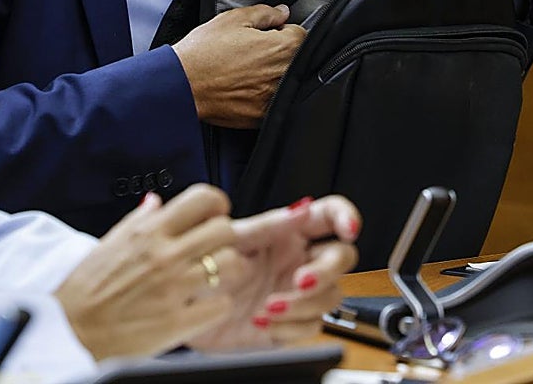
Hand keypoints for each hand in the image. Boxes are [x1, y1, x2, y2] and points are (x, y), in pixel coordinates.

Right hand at [55, 185, 243, 359]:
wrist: (71, 330)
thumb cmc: (86, 289)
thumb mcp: (109, 242)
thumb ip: (138, 220)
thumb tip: (155, 202)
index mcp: (148, 232)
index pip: (203, 199)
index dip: (216, 205)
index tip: (214, 214)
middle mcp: (164, 254)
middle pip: (225, 229)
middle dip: (225, 237)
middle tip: (216, 248)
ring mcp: (174, 288)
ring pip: (233, 264)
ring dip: (230, 269)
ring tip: (216, 276)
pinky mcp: (179, 321)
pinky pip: (222, 305)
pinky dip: (218, 305)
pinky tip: (205, 304)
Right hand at [172, 4, 305, 128]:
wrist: (182, 85)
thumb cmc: (204, 51)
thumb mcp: (232, 19)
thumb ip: (265, 13)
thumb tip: (282, 12)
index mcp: (282, 47)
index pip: (301, 35)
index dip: (282, 31)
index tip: (267, 34)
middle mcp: (283, 74)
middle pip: (295, 59)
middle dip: (279, 52)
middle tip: (252, 51)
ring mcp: (274, 97)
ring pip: (284, 81)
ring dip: (272, 74)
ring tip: (245, 70)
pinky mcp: (262, 116)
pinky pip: (271, 102)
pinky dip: (262, 95)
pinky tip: (242, 88)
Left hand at [187, 196, 359, 350]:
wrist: (184, 308)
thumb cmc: (204, 266)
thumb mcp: (232, 240)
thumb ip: (268, 225)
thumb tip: (302, 207)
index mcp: (287, 232)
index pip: (329, 215)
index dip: (346, 216)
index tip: (348, 228)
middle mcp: (299, 259)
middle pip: (342, 257)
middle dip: (326, 270)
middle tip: (299, 280)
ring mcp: (299, 292)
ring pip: (331, 295)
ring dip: (304, 302)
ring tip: (268, 305)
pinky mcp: (293, 322)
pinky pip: (313, 326)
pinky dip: (291, 325)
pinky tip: (264, 321)